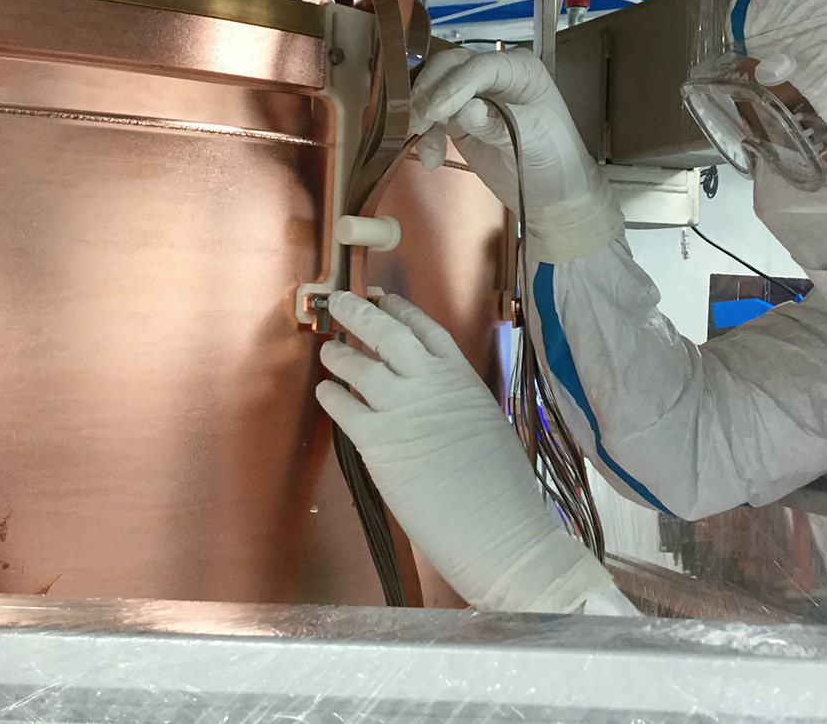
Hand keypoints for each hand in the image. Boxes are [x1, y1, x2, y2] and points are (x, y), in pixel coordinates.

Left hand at [316, 291, 615, 612]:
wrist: (498, 529)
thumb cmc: (502, 489)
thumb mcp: (486, 422)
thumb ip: (455, 400)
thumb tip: (431, 395)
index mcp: (462, 377)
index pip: (425, 328)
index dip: (401, 309)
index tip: (384, 298)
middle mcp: (429, 383)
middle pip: (386, 333)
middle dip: (358, 312)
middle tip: (340, 300)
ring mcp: (400, 408)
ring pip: (358, 365)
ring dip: (339, 353)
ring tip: (328, 348)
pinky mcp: (376, 441)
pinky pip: (343, 406)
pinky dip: (330, 394)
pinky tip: (324, 391)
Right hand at [409, 48, 623, 263]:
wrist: (552, 195)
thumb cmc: (555, 160)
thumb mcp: (535, 139)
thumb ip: (499, 123)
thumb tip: (465, 110)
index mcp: (519, 68)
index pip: (480, 66)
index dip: (455, 85)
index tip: (436, 111)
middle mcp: (493, 75)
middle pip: (449, 67)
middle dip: (430, 92)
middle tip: (418, 123)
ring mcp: (473, 96)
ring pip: (434, 90)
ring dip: (423, 116)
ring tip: (428, 151)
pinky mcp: (458, 120)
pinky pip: (433, 118)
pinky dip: (426, 135)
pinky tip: (430, 158)